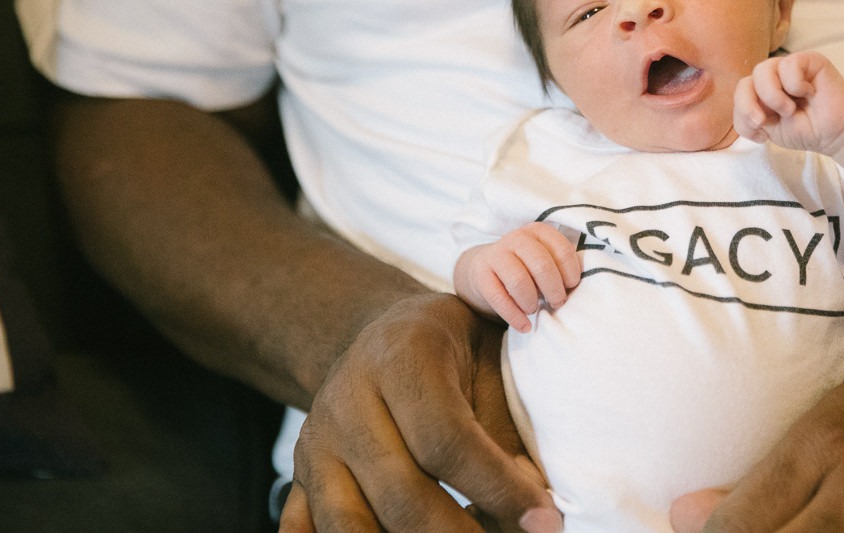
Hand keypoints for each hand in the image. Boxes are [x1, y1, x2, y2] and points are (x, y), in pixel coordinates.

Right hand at [278, 292, 562, 532]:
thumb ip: (506, 432)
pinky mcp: (299, 474)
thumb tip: (533, 512)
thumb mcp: (488, 362)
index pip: (446, 440)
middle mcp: (347, 400)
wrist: (383, 331)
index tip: (544, 519)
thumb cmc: (453, 349)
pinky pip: (302, 531)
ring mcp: (315, 441)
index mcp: (401, 358)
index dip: (497, 487)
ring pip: (347, 523)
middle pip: (399, 492)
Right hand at [455, 223, 582, 331]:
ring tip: (535, 310)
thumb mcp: (544, 258)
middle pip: (541, 265)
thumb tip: (574, 289)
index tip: (571, 287)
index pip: (562, 249)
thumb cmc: (526, 266)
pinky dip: (514, 316)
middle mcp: (517, 238)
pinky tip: (524, 325)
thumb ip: (559, 267)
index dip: (570, 272)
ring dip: (531, 302)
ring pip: (519, 281)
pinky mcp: (481, 274)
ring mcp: (496, 254)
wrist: (486, 267)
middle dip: (553, 289)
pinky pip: (498, 298)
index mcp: (538, 232)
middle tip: (557, 303)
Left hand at [733, 51, 843, 154]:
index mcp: (760, 91)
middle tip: (765, 121)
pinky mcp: (808, 59)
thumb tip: (746, 106)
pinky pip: (789, 65)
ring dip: (773, 96)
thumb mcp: (771, 130)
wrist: (837, 133)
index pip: (739, 95)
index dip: (742, 115)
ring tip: (790, 109)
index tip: (761, 136)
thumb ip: (750, 117)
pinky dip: (795, 85)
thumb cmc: (807, 130)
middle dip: (749, 106)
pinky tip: (810, 93)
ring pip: (763, 70)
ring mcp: (788, 66)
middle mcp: (772, 76)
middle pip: (745, 83)